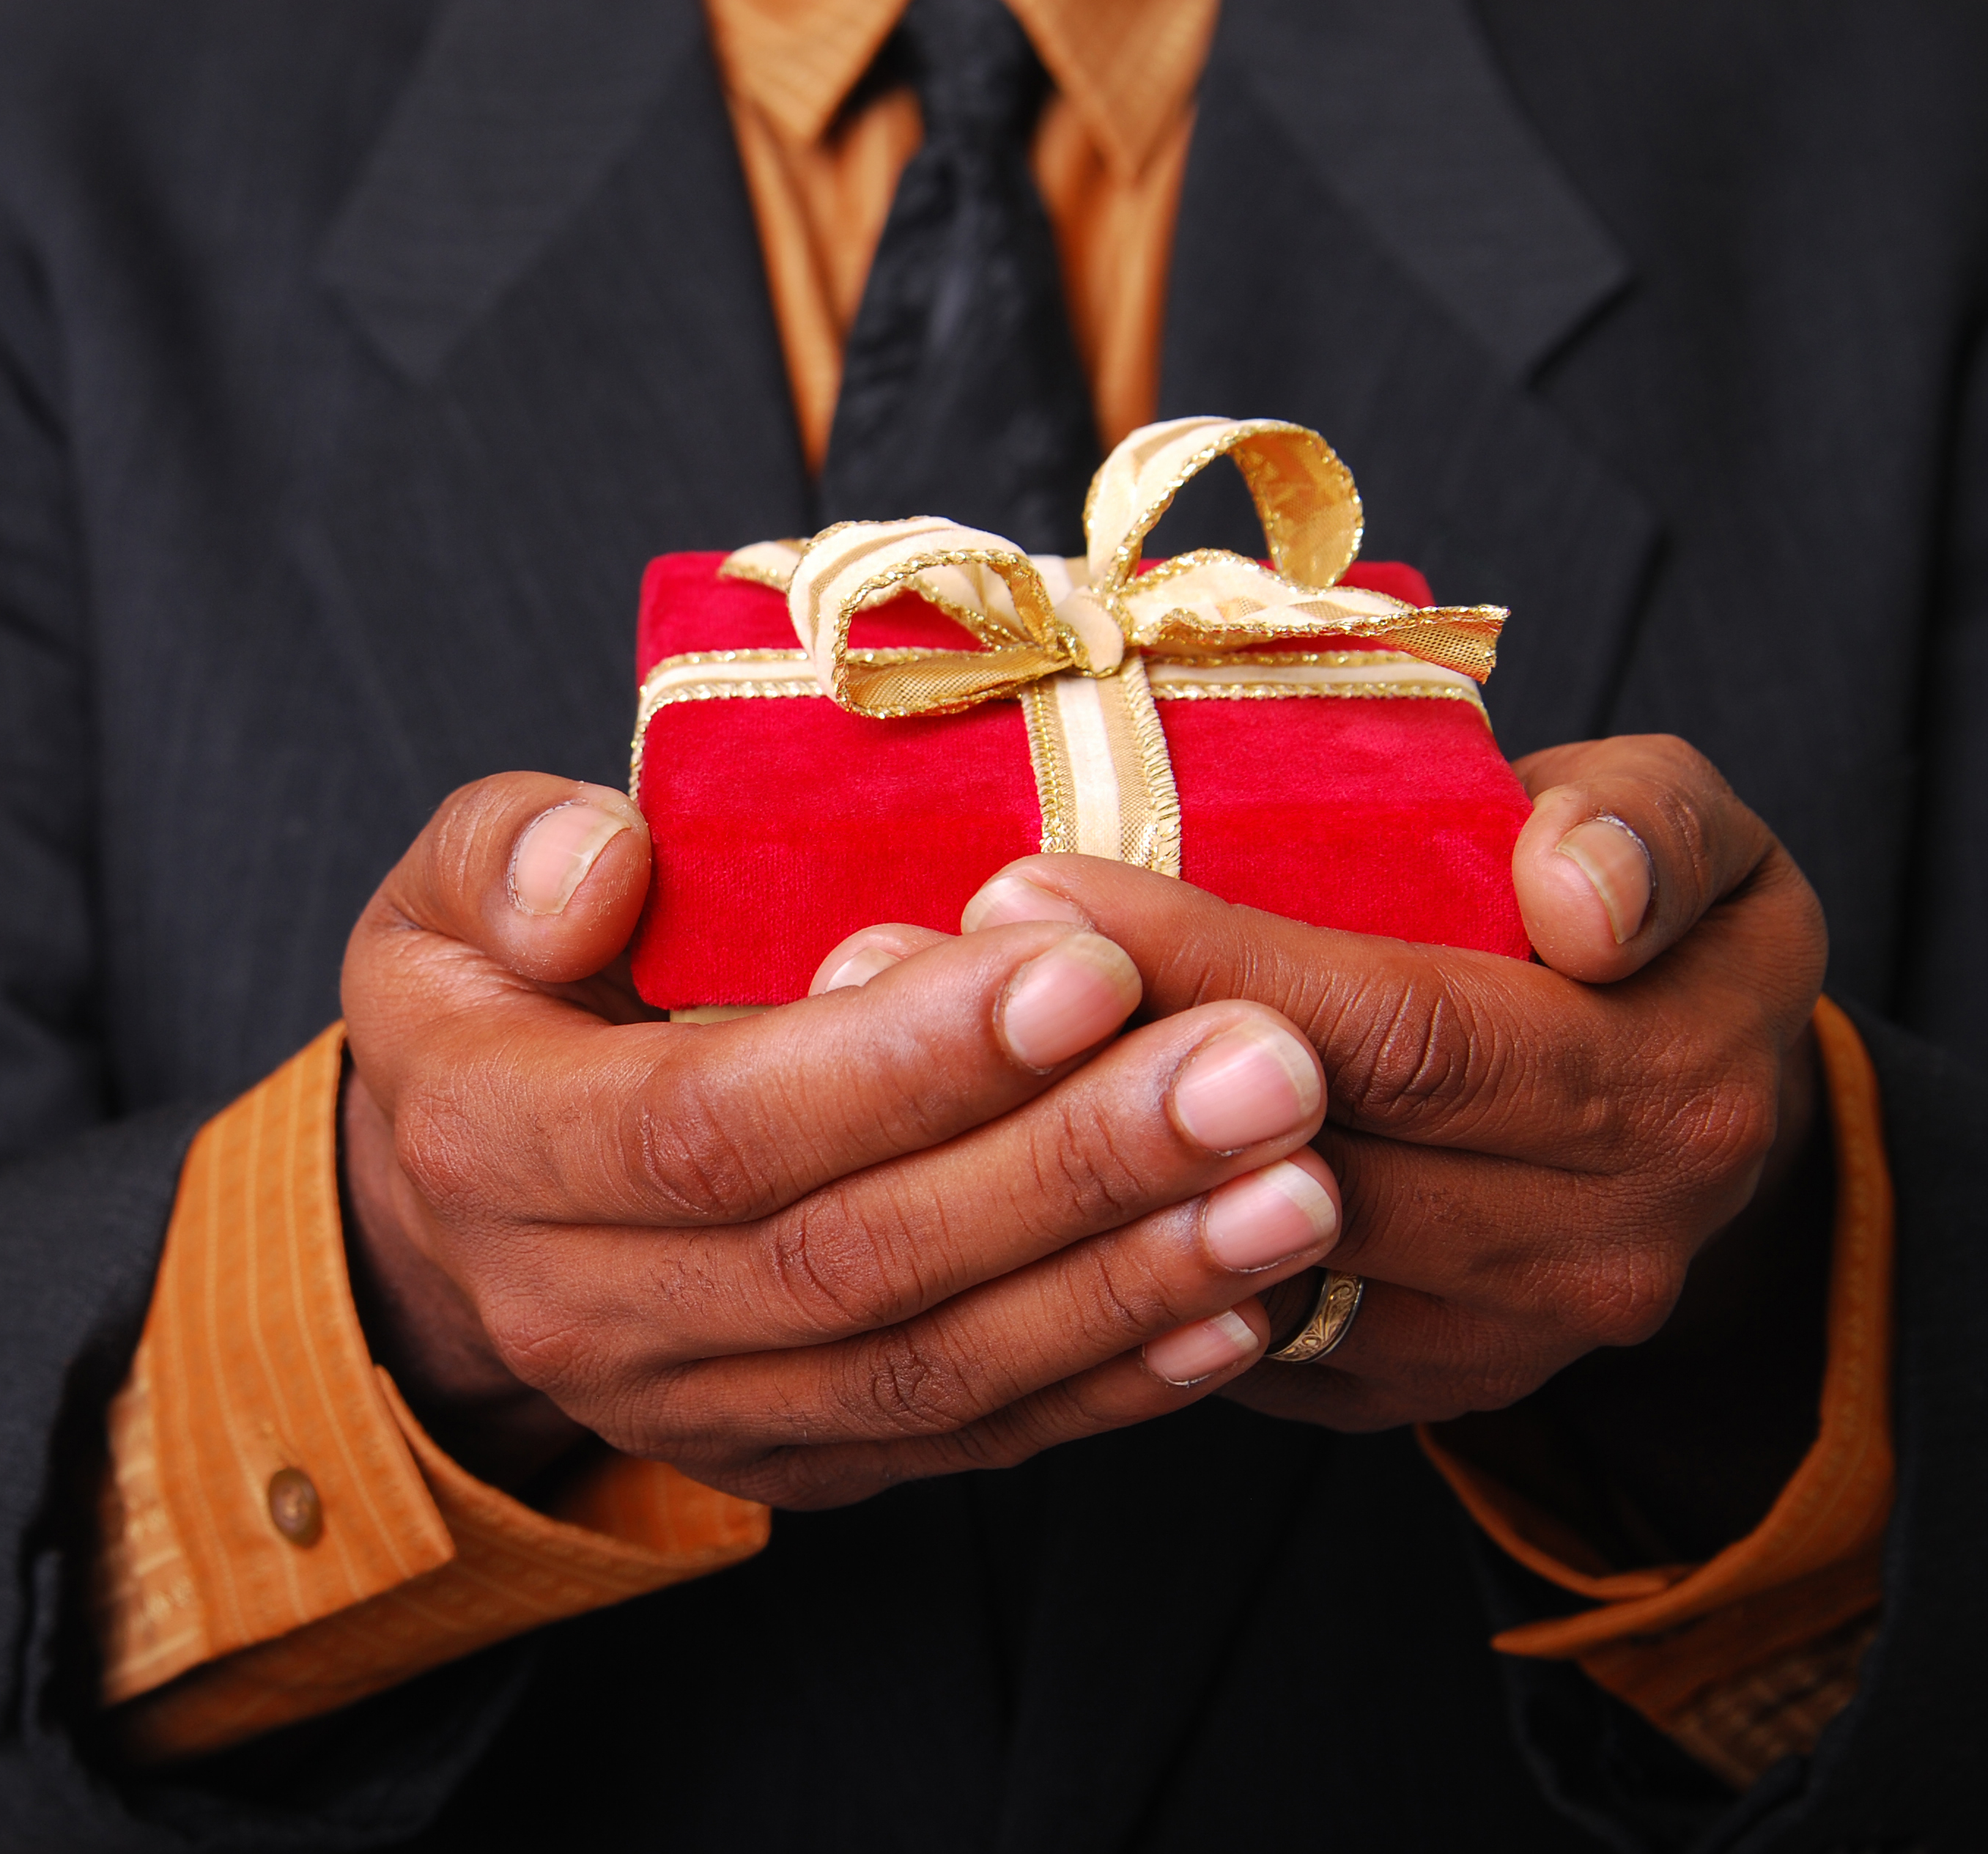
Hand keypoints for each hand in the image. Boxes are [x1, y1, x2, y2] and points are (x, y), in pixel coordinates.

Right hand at [338, 774, 1345, 1506]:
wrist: (461, 1213)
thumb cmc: (491, 1000)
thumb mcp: (442, 893)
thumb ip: (506, 851)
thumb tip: (611, 865)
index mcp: (493, 1150)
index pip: (712, 1125)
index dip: (902, 1063)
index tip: (1087, 970)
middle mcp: (584, 1312)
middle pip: (850, 1260)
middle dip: (1070, 1168)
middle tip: (1264, 1069)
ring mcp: (696, 1411)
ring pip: (929, 1370)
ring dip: (1127, 1283)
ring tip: (1298, 1183)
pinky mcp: (795, 1461)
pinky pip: (966, 1439)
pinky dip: (1115, 1379)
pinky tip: (1248, 1299)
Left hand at [959, 735, 1829, 1546]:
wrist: (1690, 1130)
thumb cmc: (1649, 938)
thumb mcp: (1694, 839)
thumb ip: (1645, 829)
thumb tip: (1568, 893)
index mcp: (1665, 1084)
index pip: (1400, 1030)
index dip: (1209, 962)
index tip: (1037, 886)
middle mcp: (1594, 1244)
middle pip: (1296, 1152)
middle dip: (1097, 1060)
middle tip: (925, 968)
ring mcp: (1492, 1342)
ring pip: (1240, 1258)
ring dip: (1072, 1169)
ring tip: (910, 1064)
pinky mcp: (1398, 1392)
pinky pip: (1225, 1332)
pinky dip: (1104, 1250)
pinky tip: (982, 1163)